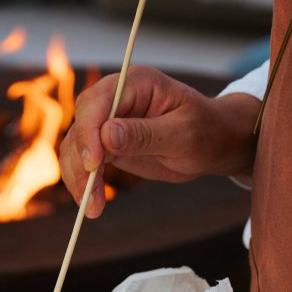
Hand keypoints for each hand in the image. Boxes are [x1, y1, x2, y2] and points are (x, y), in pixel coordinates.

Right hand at [58, 65, 259, 217]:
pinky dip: (83, 182)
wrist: (215, 142)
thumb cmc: (207, 132)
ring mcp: (108, 121)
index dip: (89, 132)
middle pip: (80, 125)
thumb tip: (107, 136)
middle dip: (81, 161)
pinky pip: (83, 161)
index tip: (94, 163)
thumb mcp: (184, 134)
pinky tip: (91, 203)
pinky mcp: (106, 143)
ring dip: (78, 177)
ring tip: (92, 207)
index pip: (97, 102)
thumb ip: (146, 134)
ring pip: (75, 146)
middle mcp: (115, 98)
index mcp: (136, 83)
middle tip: (90, 195)